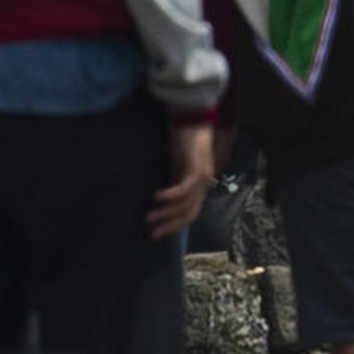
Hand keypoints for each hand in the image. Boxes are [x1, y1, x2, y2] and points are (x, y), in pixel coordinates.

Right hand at [147, 121, 215, 236]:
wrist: (192, 118)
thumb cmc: (182, 141)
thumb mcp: (176, 165)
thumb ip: (173, 180)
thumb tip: (160, 199)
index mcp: (198, 185)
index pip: (190, 212)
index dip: (175, 226)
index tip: (158, 235)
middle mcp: (204, 184)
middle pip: (189, 213)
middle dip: (170, 226)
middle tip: (152, 234)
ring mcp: (203, 177)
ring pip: (186, 204)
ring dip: (167, 214)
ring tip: (149, 218)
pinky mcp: (197, 167)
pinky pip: (185, 187)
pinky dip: (171, 195)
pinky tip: (156, 198)